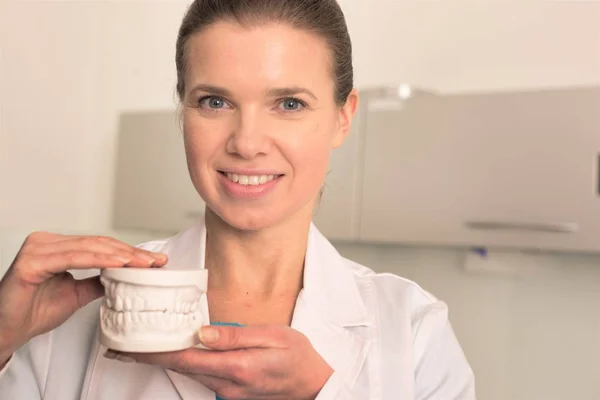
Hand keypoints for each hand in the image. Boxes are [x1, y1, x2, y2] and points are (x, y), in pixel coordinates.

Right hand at [0, 231, 166, 359]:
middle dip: (130, 253)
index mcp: (56, 246)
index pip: (100, 245)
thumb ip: (98, 281)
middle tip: (155, 261)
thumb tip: (123, 275)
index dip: (128, 252)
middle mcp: (46, 242)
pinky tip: (120, 263)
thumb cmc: (34, 311)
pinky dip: (99, 260)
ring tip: (143, 263)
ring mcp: (38, 248)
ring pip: (89, 248)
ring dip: (120, 255)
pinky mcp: (32, 261)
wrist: (8, 331)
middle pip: (98, 243)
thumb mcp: (77, 294)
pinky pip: (73, 257)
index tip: (153, 261)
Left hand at [106, 325, 333, 399]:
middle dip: (149, 356)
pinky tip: (175, 353)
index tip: (128, 346)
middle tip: (121, 345)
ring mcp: (227, 391)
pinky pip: (199, 376)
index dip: (153, 352)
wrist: (313, 384)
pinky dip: (182, 363)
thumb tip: (202, 332)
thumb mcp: (273, 336)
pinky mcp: (230, 391)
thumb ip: (235, 336)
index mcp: (235, 367)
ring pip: (187, 373)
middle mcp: (226, 384)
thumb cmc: (297, 356)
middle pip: (179, 367)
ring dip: (162, 360)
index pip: (185, 357)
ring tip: (140, 347)